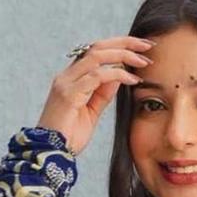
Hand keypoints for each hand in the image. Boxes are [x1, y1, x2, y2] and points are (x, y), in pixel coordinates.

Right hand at [37, 33, 154, 157]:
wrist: (50, 154)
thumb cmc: (68, 138)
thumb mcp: (91, 113)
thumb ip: (102, 94)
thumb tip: (118, 76)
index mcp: (71, 78)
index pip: (96, 52)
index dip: (119, 46)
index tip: (141, 49)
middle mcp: (67, 76)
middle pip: (97, 47)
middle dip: (125, 43)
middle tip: (147, 45)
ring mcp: (66, 83)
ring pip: (97, 56)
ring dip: (123, 55)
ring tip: (143, 61)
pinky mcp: (69, 94)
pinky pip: (97, 76)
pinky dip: (117, 75)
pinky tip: (131, 80)